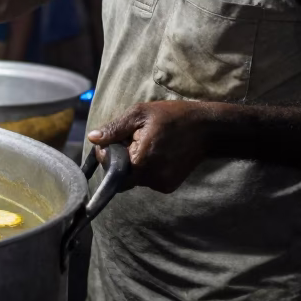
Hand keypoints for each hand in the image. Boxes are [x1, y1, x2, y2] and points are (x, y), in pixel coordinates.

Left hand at [87, 100, 220, 193]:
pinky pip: (148, 180)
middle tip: (131, 141)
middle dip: (120, 160)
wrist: (207, 129)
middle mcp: (151, 178)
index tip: (113, 140)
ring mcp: (161, 184)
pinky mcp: (169, 186)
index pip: (110, 169)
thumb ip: (115, 128)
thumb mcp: (140, 114)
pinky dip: (147, 169)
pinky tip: (158, 153)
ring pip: (134, 179)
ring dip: (134, 164)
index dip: (107, 155)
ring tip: (147, 145)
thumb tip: (93, 138)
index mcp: (141, 161)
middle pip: (121, 176)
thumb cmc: (173, 117)